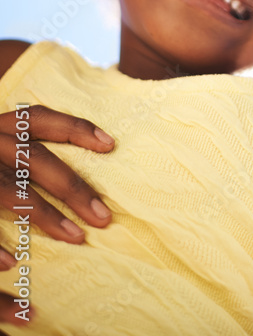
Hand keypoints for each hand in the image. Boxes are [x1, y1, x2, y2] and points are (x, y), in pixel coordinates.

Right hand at [0, 104, 113, 237]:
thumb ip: (21, 151)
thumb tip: (74, 168)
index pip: (38, 119)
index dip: (74, 128)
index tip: (110, 144)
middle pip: (35, 158)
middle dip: (72, 186)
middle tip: (104, 216)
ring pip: (12, 192)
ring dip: (47, 216)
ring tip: (77, 237)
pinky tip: (13, 264)